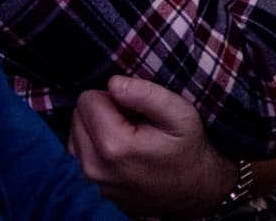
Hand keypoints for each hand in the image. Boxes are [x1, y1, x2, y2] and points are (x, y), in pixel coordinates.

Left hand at [68, 76, 235, 218]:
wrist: (198, 191)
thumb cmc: (189, 149)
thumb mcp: (179, 113)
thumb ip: (144, 93)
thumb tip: (113, 83)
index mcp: (113, 145)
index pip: (87, 99)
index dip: (112, 96)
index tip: (134, 108)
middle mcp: (96, 168)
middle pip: (78, 116)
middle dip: (102, 110)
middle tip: (133, 120)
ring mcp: (96, 183)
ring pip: (78, 134)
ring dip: (97, 128)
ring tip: (129, 134)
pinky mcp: (98, 189)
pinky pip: (83, 154)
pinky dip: (97, 146)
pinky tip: (123, 149)